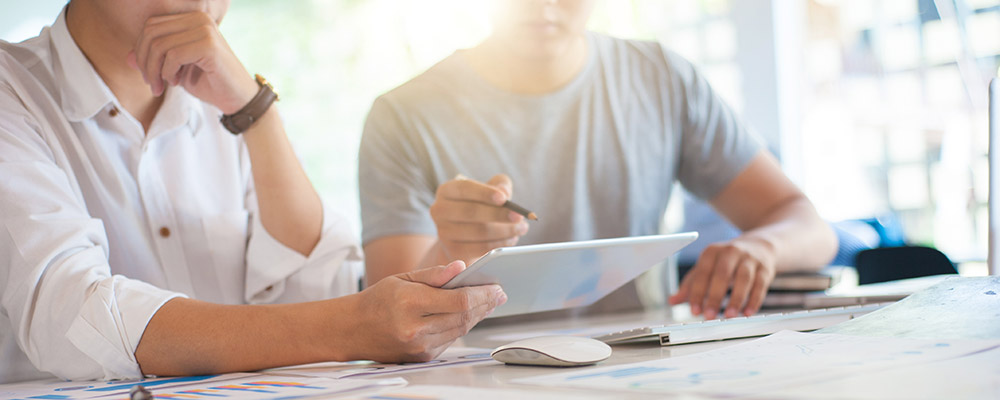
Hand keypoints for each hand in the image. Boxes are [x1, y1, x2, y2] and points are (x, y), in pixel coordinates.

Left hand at [127, 12, 257, 113]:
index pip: (151, 26)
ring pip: (160, 45)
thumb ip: (153, 60)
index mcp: (191, 18)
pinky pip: (173, 55)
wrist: (237, 98)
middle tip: (151, 83)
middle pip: (151, 32)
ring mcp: (205, 29)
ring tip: (162, 86)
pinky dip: (168, 72)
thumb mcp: (175, 70)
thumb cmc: (209, 82)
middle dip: (144, 61)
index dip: (140, 50)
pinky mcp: (209, 45)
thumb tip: (126, 57)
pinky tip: (175, 82)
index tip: (148, 75)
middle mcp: (199, 18)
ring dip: (154, 70)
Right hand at [351, 261, 506, 362]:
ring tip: (488, 302)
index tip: (496, 287)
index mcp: (410, 303)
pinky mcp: (422, 356)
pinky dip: (462, 326)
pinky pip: (450, 339)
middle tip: (499, 294)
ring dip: (478, 316)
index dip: (482, 294)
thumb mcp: (402, 278)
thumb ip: (434, 274)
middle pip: (463, 317)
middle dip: (485, 304)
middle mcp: (416, 328)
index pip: (458, 300)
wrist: (352, 330)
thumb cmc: (377, 300)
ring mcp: (419, 346)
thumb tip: (462, 267)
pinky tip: (469, 315)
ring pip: (460, 330)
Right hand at [429, 174, 528, 262]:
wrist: (463, 236)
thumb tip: (504, 192)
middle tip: (520, 217)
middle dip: (499, 214)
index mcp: (447, 190)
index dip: (485, 193)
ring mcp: (443, 232)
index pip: (465, 189)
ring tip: (521, 228)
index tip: (504, 199)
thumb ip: (499, 185)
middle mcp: (439, 210)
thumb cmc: (479, 207)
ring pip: (477, 232)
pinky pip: (479, 248)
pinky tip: (511, 239)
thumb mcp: (489, 191)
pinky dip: (499, 244)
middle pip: (471, 212)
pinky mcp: (452, 250)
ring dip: (504, 231)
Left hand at [668, 236, 776, 318]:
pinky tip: (748, 313)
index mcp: (712, 251)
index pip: (702, 273)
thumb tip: (672, 301)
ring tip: (729, 316)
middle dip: (715, 297)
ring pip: (744, 279)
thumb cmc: (727, 260)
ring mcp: (750, 259)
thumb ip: (690, 284)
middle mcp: (731, 252)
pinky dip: (754, 300)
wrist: (759, 245)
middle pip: (722, 275)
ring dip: (736, 299)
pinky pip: (760, 285)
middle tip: (709, 316)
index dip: (697, 292)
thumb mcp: (707, 267)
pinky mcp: (765, 269)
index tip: (694, 310)